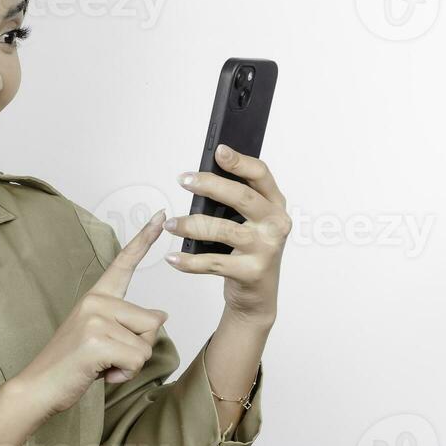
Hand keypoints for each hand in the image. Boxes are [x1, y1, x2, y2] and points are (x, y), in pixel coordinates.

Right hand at [15, 210, 170, 418]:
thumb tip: (162, 315)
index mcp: (96, 297)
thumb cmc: (72, 366)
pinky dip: (125, 374)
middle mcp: (96, 301)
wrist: (38, 388)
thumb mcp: (103, 338)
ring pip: (147, 343)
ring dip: (131, 364)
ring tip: (102, 365)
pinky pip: (138, 359)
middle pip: (152, 321)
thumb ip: (129, 323)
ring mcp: (95, 319)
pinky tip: (101, 373)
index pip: (123, 264)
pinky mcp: (97, 340)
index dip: (144, 240)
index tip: (160, 216)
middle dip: (139, 347)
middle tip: (106, 357)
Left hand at [165, 144, 290, 322]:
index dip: (239, 161)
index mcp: (275, 204)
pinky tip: (172, 257)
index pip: (261, 174)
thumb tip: (199, 179)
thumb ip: (233, 201)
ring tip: (170, 224)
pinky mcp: (252, 272)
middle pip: (242, 197)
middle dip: (210, 185)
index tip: (218, 150)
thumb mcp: (247, 222)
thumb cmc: (247, 250)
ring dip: (192, 225)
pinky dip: (189, 262)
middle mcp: (276, 224)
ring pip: (224, 230)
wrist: (257, 295)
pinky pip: (214, 263)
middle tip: (183, 180)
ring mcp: (266, 249)